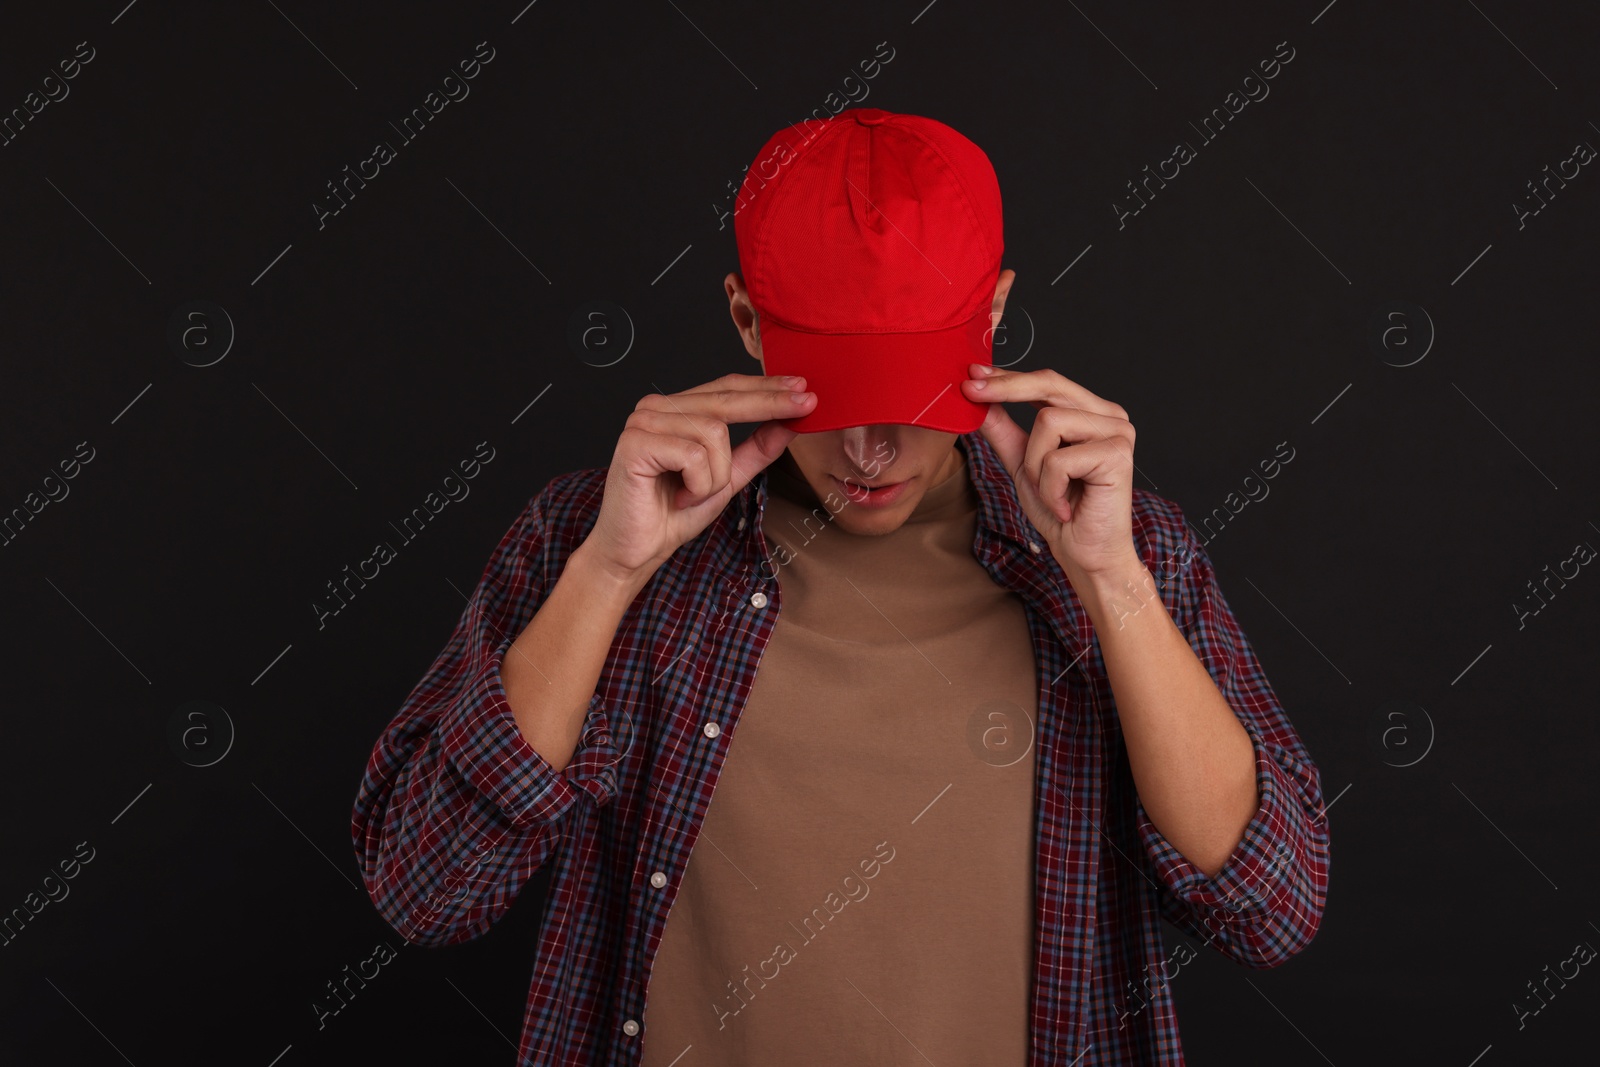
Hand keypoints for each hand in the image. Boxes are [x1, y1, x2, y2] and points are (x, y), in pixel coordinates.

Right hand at [581, 372, 814, 585]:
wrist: (637, 550)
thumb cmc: (673, 513)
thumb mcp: (727, 478)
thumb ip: (755, 449)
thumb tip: (788, 423)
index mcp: (676, 410)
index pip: (726, 388)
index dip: (766, 387)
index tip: (804, 389)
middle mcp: (657, 408)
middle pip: (725, 400)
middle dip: (770, 404)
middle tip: (806, 404)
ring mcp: (643, 422)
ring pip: (714, 432)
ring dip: (715, 476)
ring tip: (693, 494)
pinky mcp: (635, 443)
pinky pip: (694, 455)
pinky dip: (698, 485)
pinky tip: (680, 496)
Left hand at [960, 363, 1140, 582]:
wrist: (1085, 554)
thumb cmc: (1060, 511)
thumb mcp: (1022, 464)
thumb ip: (1004, 431)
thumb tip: (977, 400)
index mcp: (1090, 411)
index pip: (1047, 382)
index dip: (1008, 377)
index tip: (973, 374)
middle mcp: (1109, 414)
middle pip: (1050, 385)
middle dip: (1006, 389)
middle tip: (971, 392)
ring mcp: (1118, 431)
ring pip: (1048, 422)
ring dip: (1034, 465)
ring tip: (1050, 492)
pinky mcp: (1117, 455)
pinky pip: (1058, 458)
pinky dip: (1050, 488)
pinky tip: (1065, 506)